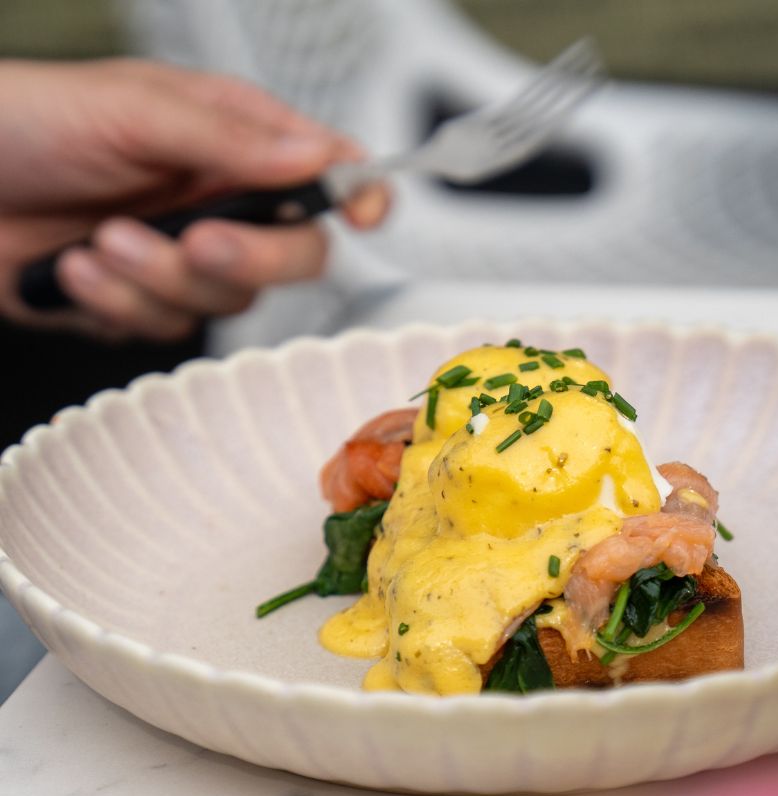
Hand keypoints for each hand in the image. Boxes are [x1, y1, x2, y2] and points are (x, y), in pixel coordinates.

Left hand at [0, 59, 390, 340]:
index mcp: (231, 140)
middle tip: (196, 238)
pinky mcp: (145, 302)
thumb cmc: (21, 120)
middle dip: (246, 256)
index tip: (366, 213)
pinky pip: (166, 327)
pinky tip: (73, 267)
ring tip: (98, 240)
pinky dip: (117, 303)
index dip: (358, 193)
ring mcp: (186, 257)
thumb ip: (230, 139)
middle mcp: (220, 201)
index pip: (323, 170)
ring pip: (227, 300)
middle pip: (295, 255)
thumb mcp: (132, 110)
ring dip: (157, 277)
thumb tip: (318, 153)